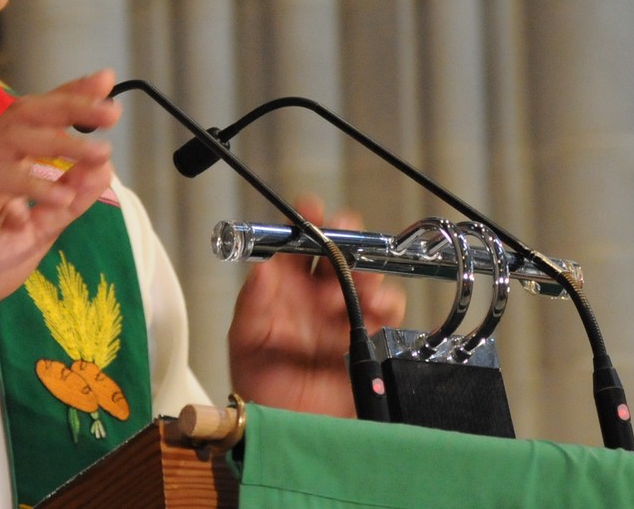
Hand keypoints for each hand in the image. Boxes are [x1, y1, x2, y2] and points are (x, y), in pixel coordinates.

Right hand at [0, 69, 120, 352]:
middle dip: (70, 106)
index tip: (105, 83)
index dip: (69, 97)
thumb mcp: (37, 234)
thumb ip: (67, 202)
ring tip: (99, 153)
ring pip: (12, 138)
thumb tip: (104, 168)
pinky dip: (30, 183)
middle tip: (109, 109)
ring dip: (60, 142)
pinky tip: (60, 193)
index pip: (37, 119)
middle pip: (25, 114)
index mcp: (2, 164)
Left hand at [226, 197, 407, 416]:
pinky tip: (376, 308)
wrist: (285, 426)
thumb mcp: (246, 342)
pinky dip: (387, 303)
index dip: (307, 219)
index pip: (297, 242)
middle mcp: (316, 293)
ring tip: (357, 286)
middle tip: (344, 239)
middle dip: (346, 237)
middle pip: (339, 249)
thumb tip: (262, 270)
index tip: (312, 207)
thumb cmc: (260, 382)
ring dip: (366, 272)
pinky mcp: (367, 336)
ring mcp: (343, 313)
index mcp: (285, 285)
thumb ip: (252, 306)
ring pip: (366, 275)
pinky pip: (386, 310)